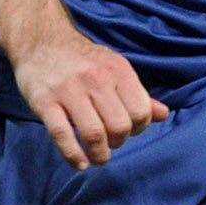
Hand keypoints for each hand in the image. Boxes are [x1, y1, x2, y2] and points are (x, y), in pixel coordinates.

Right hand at [8, 26, 166, 168]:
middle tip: (111, 144)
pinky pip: (62, 134)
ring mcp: (68, 90)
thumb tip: (163, 114)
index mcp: (117, 70)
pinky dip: (73, 155)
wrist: (41, 40)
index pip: (140, 110)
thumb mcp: (114, 69)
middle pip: (119, 125)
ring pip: (93, 133)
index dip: (138, 128)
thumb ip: (137, 93)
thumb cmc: (83, 60)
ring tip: (98, 158)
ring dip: (99, 154)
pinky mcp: (44, 101)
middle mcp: (95, 79)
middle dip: (118, 142)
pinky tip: (80, 164)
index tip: (128, 131)